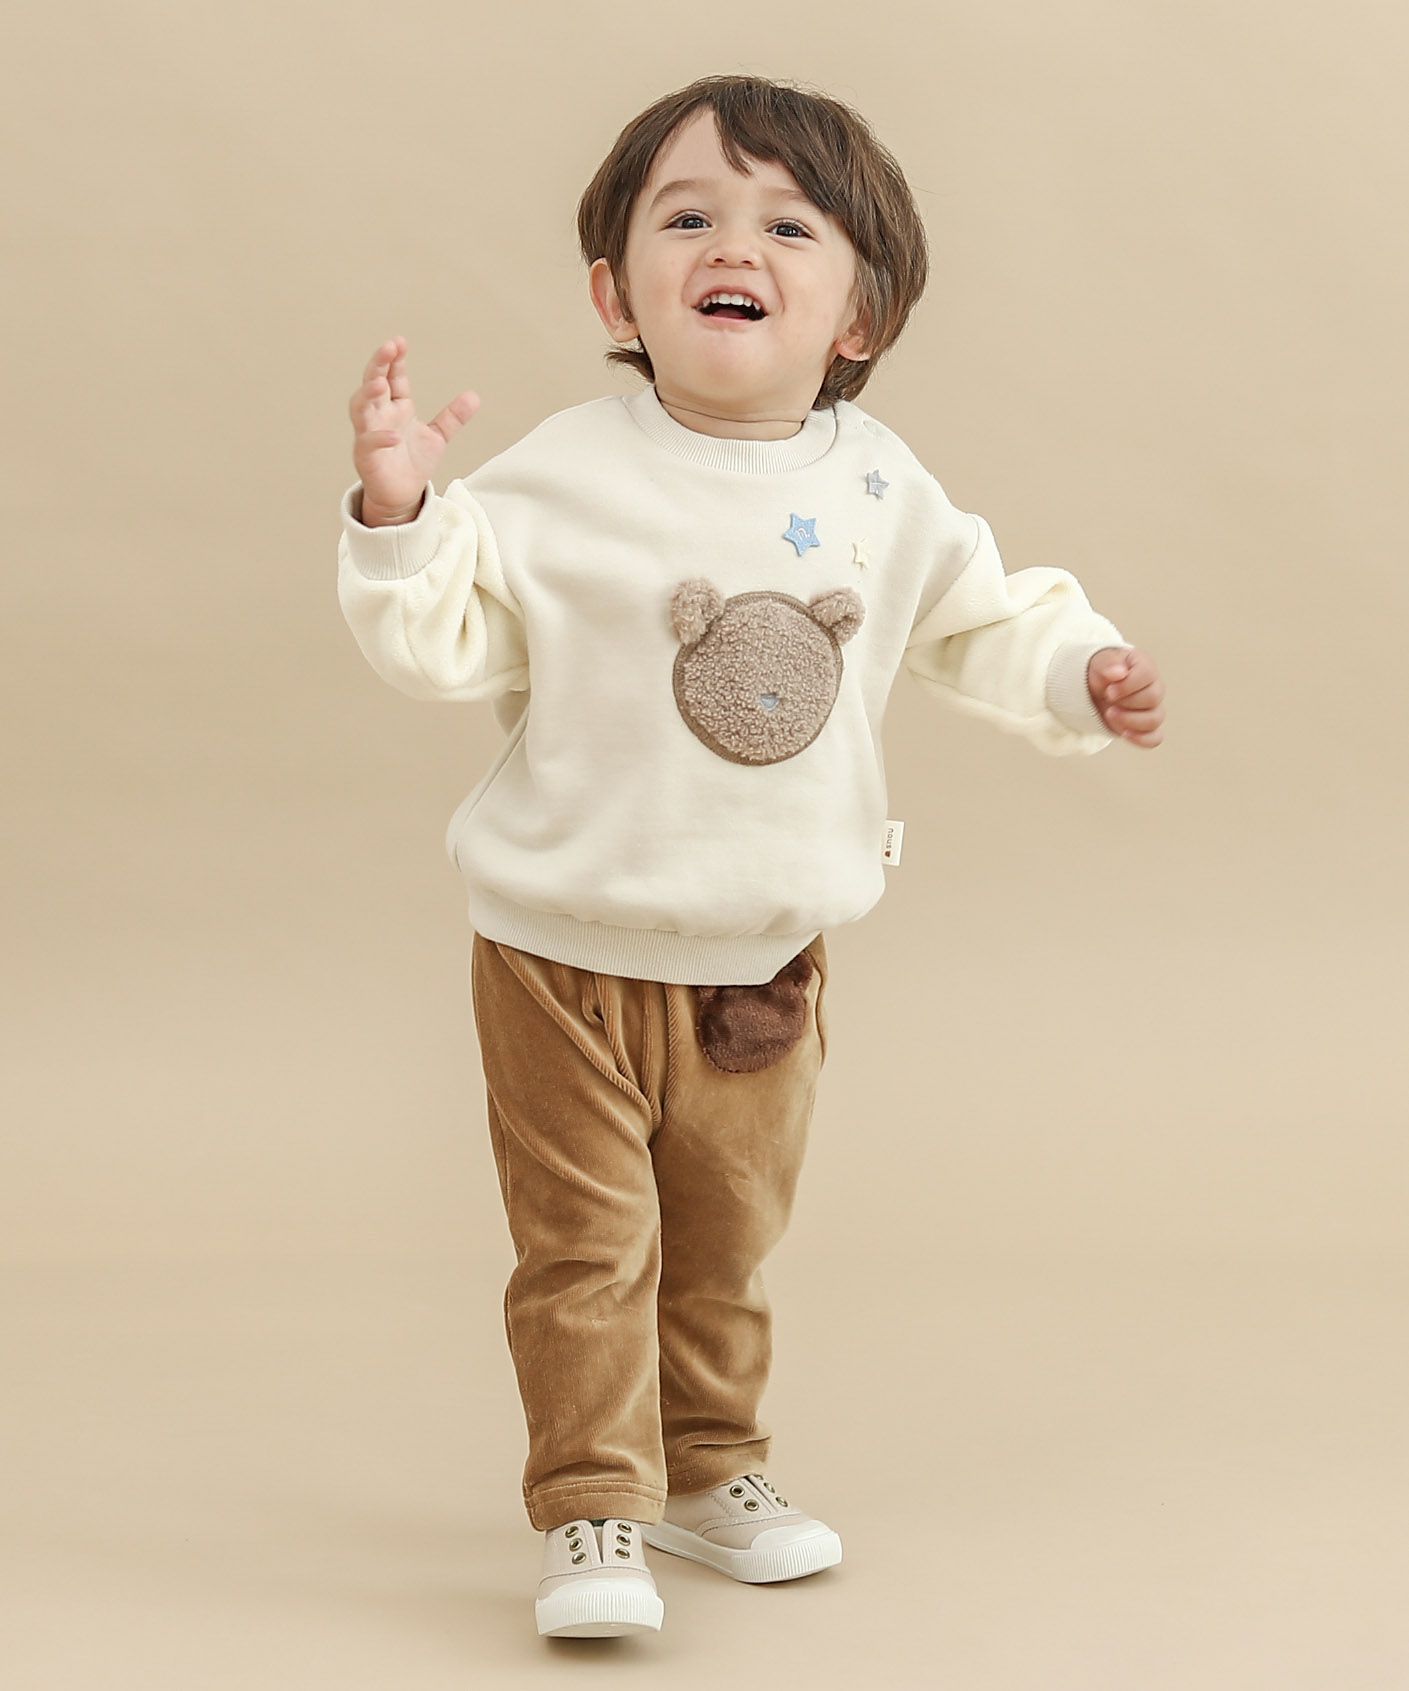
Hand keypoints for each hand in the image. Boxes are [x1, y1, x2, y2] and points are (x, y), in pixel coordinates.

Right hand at [348, 336, 479, 517]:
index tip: (400, 342)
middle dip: (378, 365)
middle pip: (372, 383)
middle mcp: (380, 415)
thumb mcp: (438, 436)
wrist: (403, 495)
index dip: (395, 360)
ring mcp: (370, 434)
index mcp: (396, 407)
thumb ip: (452, 417)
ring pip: (360, 408)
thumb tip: (474, 396)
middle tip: (388, 347)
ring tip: (379, 383)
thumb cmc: (413, 463)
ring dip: (367, 394)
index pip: (393, 377)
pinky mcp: (366, 456)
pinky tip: (394, 435)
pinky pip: (368, 443)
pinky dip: (379, 438)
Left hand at [1087, 647, 1164, 747]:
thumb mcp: (1100, 663)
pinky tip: (1124, 734)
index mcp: (1145, 667)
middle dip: (1126, 702)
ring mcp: (1152, 709)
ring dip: (1130, 720)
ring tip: (1109, 714)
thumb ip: (1108, 665)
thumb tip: (1119, 672)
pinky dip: (1141, 739)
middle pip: (1153, 698)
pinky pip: (1155, 738)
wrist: (1094, 688)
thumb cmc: (1102, 672)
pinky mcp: (1146, 727)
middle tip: (1107, 699)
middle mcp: (1154, 687)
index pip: (1147, 675)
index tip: (1108, 691)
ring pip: (1154, 719)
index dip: (1127, 685)